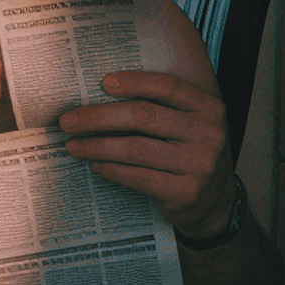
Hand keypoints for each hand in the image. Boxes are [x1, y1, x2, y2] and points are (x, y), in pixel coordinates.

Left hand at [56, 0, 236, 240]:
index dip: (134, 82)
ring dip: (97, 146)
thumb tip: (103, 92)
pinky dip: (112, 170)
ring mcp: (199, 165)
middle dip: (99, 117)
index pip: (167, 86)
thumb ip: (163, 107)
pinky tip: (97, 166)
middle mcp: (208, 134)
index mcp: (209, 108)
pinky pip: (138, 177)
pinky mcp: (185, 193)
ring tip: (73, 146)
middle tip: (68, 121)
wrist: (216, 203)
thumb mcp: (192, 124)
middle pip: (143, 116)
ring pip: (135, 149)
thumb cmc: (192, 153)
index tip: (103, 83)